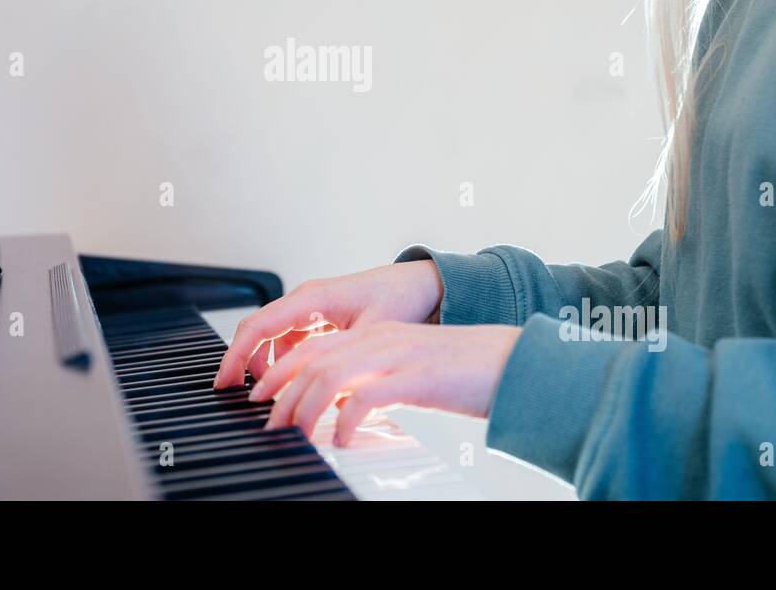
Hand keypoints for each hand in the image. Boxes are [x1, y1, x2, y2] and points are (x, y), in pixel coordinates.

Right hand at [212, 259, 443, 389]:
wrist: (423, 285)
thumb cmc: (401, 300)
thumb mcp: (373, 335)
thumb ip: (343, 363)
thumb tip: (321, 398)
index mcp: (311, 298)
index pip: (258, 326)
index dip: (235, 355)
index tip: (223, 383)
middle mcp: (305, 299)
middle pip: (258, 330)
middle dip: (242, 363)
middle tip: (236, 398)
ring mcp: (311, 307)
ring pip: (273, 337)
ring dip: (267, 365)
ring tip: (275, 396)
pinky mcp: (320, 316)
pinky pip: (291, 339)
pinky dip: (287, 360)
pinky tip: (301, 383)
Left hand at [248, 321, 522, 445]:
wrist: (514, 363)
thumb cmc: (465, 374)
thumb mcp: (409, 372)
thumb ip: (376, 382)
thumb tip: (343, 409)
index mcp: (377, 334)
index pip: (313, 347)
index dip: (280, 371)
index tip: (261, 397)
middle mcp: (380, 339)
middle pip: (311, 360)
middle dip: (279, 392)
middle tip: (267, 423)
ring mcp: (396, 355)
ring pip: (328, 377)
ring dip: (304, 409)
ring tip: (295, 436)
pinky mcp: (414, 377)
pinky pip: (365, 398)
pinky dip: (346, 422)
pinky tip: (344, 441)